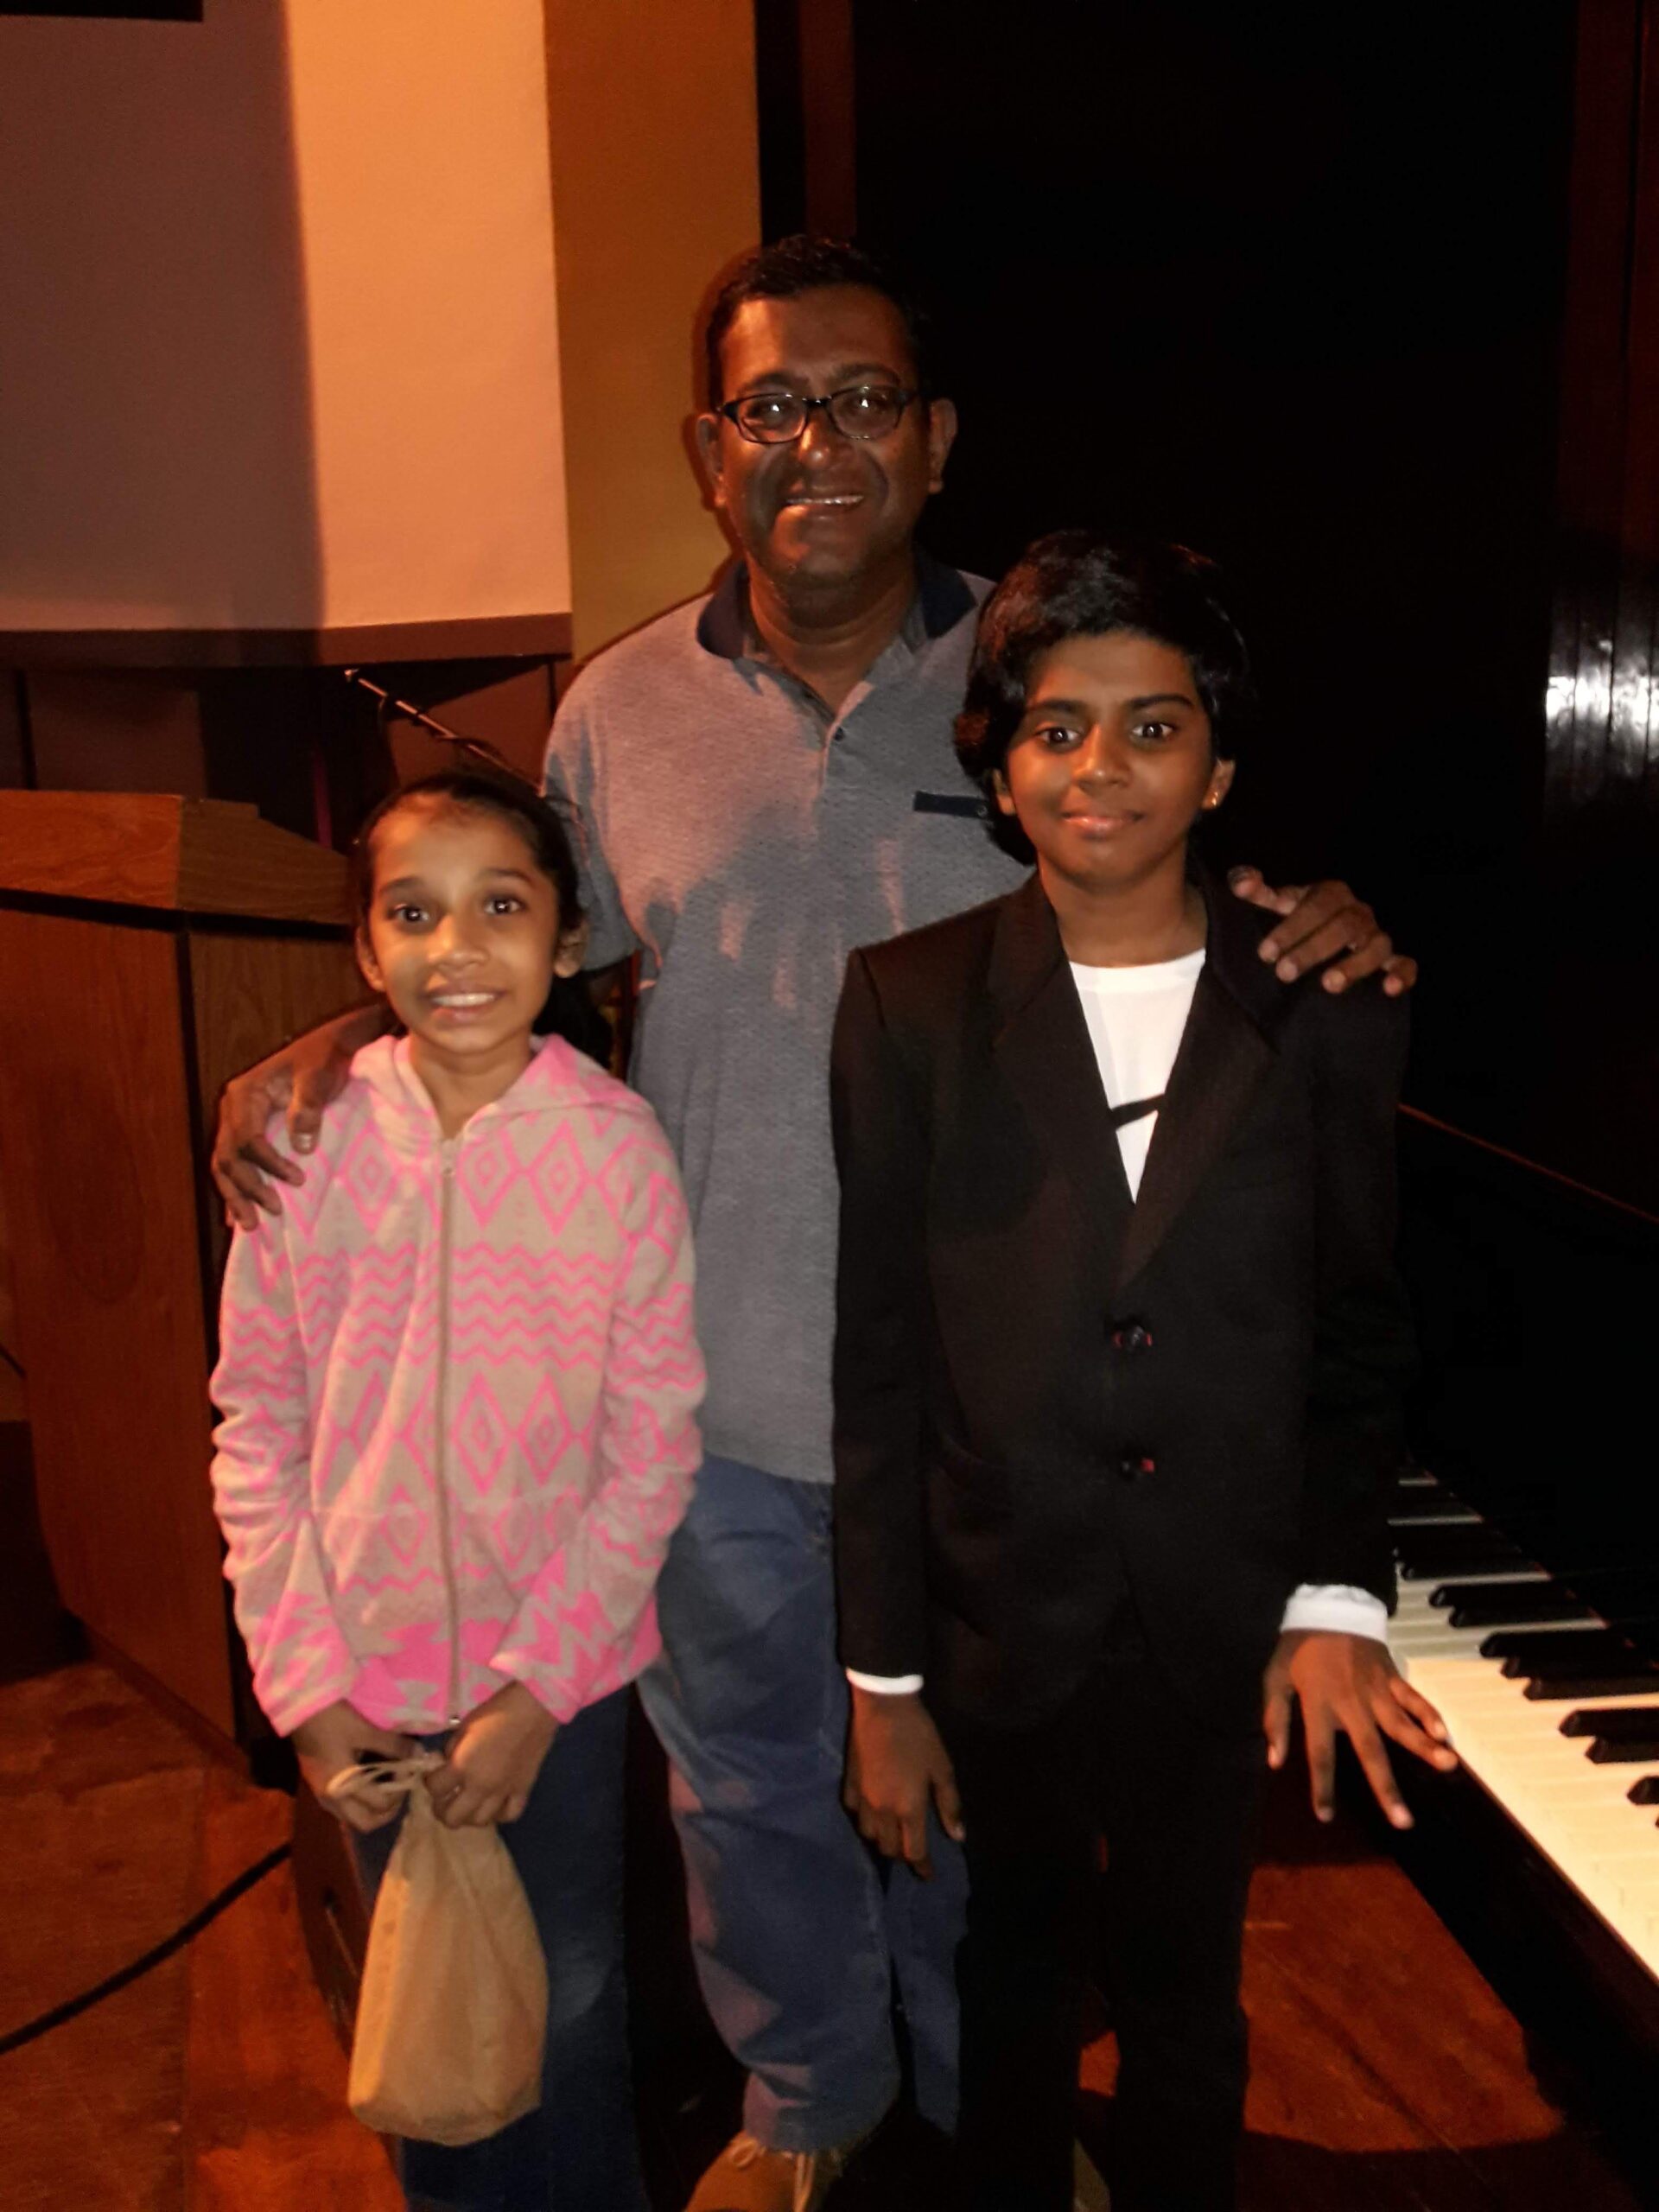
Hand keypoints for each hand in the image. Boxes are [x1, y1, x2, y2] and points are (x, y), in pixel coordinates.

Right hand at [210, 1005, 384, 1230]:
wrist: (330, 1046)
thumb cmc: (325, 1060)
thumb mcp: (319, 1079)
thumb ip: (308, 1109)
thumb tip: (301, 1147)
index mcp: (244, 1094)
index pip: (247, 1139)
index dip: (269, 1164)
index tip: (298, 1180)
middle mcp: (232, 1108)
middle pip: (227, 1156)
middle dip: (245, 1188)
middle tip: (269, 1213)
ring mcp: (236, 1119)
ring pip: (225, 1164)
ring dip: (236, 1195)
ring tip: (250, 1225)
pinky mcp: (246, 1128)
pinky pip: (233, 1162)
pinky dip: (235, 1187)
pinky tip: (235, 1214)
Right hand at [290, 1700, 415, 1832]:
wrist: (299, 1708)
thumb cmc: (331, 1719)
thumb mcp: (364, 1730)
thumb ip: (393, 1746)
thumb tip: (419, 1755)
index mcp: (342, 1787)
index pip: (380, 1804)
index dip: (400, 1788)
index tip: (409, 1769)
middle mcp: (331, 1799)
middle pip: (366, 1823)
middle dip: (389, 1810)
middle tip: (402, 1787)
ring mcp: (323, 1796)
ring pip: (354, 1818)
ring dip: (374, 1809)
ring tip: (389, 1785)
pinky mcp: (319, 1788)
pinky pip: (345, 1808)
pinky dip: (362, 1802)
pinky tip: (372, 1782)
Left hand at [425, 1682, 558, 1827]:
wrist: (533, 1709)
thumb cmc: (496, 1711)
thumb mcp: (464, 1726)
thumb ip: (453, 1749)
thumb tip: (448, 1762)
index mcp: (462, 1766)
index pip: (434, 1788)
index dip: (430, 1781)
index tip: (433, 1775)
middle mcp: (480, 1786)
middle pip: (452, 1818)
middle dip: (442, 1809)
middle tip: (444, 1797)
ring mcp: (502, 1792)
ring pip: (479, 1822)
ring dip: (468, 1815)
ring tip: (468, 1802)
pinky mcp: (523, 1791)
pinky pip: (508, 1815)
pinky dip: (498, 1813)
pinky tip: (494, 1804)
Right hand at [844, 1687, 964, 1879]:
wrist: (883, 1706)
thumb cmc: (918, 1735)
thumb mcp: (942, 1768)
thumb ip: (949, 1804)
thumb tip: (958, 1836)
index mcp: (908, 1809)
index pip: (914, 1852)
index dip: (922, 1867)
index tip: (928, 1875)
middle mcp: (882, 1811)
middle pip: (888, 1848)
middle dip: (902, 1854)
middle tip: (912, 1849)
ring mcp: (861, 1799)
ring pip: (868, 1835)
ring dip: (881, 1839)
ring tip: (891, 1833)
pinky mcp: (848, 1784)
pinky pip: (853, 1813)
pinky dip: (863, 1819)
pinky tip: (870, 1812)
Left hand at [1229, 868, 1416, 997]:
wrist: (1333, 926)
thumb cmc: (1303, 916)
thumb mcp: (1282, 903)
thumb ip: (1260, 892)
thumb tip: (1241, 882)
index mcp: (1332, 894)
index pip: (1315, 906)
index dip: (1292, 928)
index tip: (1265, 953)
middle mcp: (1358, 913)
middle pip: (1343, 927)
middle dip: (1312, 950)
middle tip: (1284, 973)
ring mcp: (1377, 935)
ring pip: (1376, 946)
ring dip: (1355, 965)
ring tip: (1328, 985)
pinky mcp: (1393, 959)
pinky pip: (1406, 963)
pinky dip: (1402, 974)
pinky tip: (1389, 990)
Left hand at [1263, 1629, 1456, 1830]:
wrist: (1326, 1606)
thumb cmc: (1298, 1648)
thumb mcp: (1275, 1678)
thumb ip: (1274, 1719)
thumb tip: (1275, 1762)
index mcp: (1319, 1704)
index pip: (1320, 1753)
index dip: (1322, 1786)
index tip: (1325, 1816)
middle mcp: (1351, 1702)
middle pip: (1370, 1750)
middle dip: (1386, 1787)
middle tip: (1403, 1821)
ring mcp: (1375, 1689)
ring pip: (1402, 1723)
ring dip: (1424, 1747)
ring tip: (1447, 1766)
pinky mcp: (1391, 1676)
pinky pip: (1413, 1697)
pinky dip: (1429, 1714)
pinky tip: (1445, 1735)